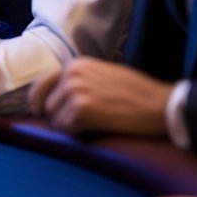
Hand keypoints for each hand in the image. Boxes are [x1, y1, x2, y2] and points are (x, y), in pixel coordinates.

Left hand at [29, 57, 170, 137]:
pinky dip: (78, 132)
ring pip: (56, 118)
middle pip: (47, 103)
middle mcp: (71, 75)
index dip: (38, 99)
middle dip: (58, 115)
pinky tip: (97, 127)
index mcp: (75, 64)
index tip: (38, 110)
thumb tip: (57, 93)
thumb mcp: (102, 73)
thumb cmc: (135, 92)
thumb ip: (79, 79)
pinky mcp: (82, 110)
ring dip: (69, 125)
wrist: (158, 105)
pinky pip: (67, 128)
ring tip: (93, 123)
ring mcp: (75, 91)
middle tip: (77, 122)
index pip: (42, 82)